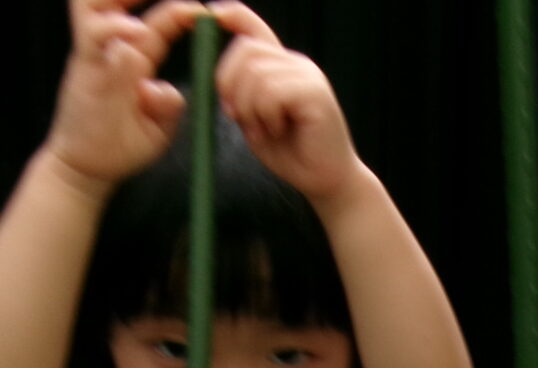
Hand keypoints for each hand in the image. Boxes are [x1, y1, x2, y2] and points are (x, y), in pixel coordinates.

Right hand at [44, 0, 201, 187]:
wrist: (87, 169)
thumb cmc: (120, 147)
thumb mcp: (158, 129)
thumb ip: (168, 107)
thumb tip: (168, 90)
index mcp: (137, 59)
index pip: (160, 22)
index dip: (182, 13)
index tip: (206, 13)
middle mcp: (115, 49)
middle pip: (116, 0)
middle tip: (176, 0)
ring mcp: (96, 54)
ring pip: (95, 4)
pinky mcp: (84, 67)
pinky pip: (93, 35)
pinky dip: (114, 27)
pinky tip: (135, 32)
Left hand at [210, 3, 367, 207]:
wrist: (326, 182)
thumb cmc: (291, 154)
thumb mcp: (254, 118)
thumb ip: (240, 94)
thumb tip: (217, 77)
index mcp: (281, 66)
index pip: (253, 27)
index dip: (232, 15)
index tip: (211, 13)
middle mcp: (296, 64)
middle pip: (245, 49)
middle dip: (229, 84)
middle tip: (236, 117)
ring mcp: (308, 75)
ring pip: (255, 74)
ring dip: (248, 109)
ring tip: (263, 131)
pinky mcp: (315, 92)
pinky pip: (271, 92)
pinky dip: (265, 116)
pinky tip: (277, 131)